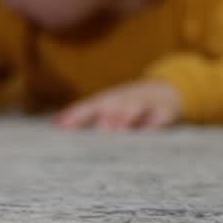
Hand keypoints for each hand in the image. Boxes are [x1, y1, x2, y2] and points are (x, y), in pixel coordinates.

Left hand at [57, 80, 183, 130]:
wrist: (168, 92)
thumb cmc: (128, 106)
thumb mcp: (109, 105)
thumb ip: (85, 115)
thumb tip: (54, 123)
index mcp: (110, 99)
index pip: (91, 106)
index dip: (78, 114)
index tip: (63, 126)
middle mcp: (126, 99)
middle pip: (115, 104)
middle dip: (107, 114)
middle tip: (99, 128)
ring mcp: (147, 103)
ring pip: (137, 107)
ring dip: (128, 116)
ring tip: (120, 129)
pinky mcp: (165, 111)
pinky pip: (162, 116)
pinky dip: (157, 122)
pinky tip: (150, 131)